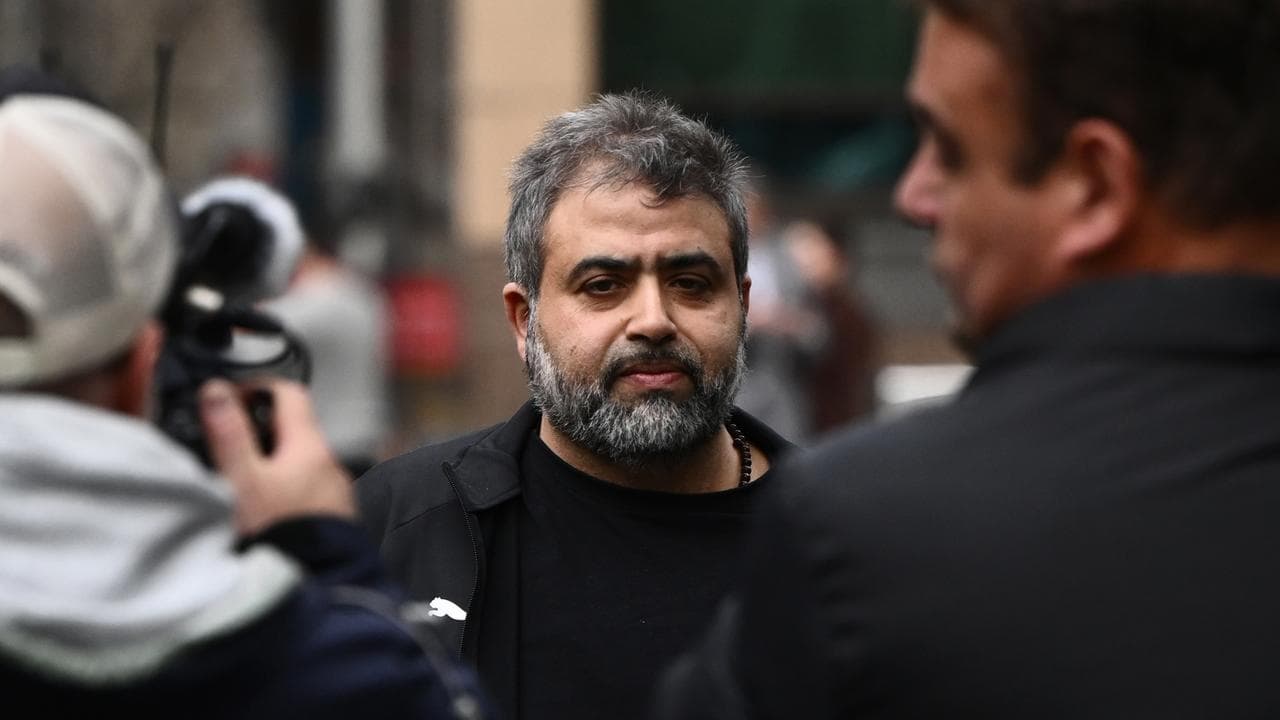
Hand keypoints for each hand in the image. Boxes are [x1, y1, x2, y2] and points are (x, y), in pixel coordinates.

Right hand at [198, 378, 355, 535]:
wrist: (316, 586)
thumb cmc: (281, 538)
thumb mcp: (242, 481)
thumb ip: (229, 434)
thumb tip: (217, 391)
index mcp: (310, 446)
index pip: (288, 392)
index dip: (256, 388)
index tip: (228, 401)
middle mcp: (329, 464)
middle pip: (291, 429)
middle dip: (257, 432)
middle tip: (224, 446)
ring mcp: (334, 492)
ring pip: (297, 462)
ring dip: (269, 465)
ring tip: (237, 484)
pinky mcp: (332, 517)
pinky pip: (304, 490)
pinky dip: (282, 491)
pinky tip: (261, 512)